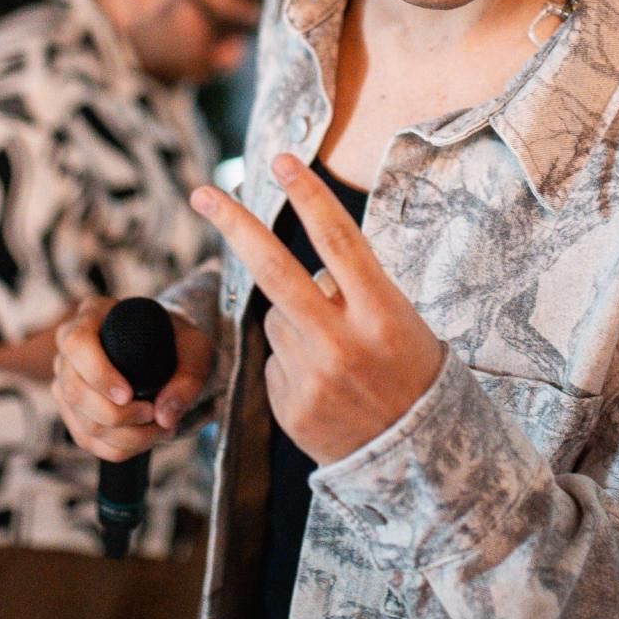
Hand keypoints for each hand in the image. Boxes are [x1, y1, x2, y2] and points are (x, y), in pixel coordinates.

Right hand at [52, 295, 214, 462]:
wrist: (168, 351)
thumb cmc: (177, 342)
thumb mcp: (194, 349)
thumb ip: (187, 379)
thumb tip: (164, 416)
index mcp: (93, 316)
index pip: (76, 344)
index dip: (98, 374)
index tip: (128, 394)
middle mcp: (69, 349)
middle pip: (74, 391)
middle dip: (117, 415)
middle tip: (154, 415)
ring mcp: (66, 382)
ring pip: (82, 422)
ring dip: (126, 436)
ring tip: (161, 428)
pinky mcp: (73, 411)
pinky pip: (88, 440)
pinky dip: (120, 447)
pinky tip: (146, 438)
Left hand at [191, 153, 444, 466]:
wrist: (416, 458)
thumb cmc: (411, 373)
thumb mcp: (401, 323)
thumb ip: (352, 292)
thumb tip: (302, 271)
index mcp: (382, 314)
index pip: (339, 242)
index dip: (309, 198)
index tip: (282, 160)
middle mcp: (343, 342)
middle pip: (276, 271)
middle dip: (235, 225)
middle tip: (202, 191)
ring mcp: (311, 376)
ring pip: (276, 318)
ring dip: (295, 323)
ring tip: (337, 357)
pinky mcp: (287, 404)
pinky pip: (274, 360)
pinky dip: (292, 363)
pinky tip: (325, 386)